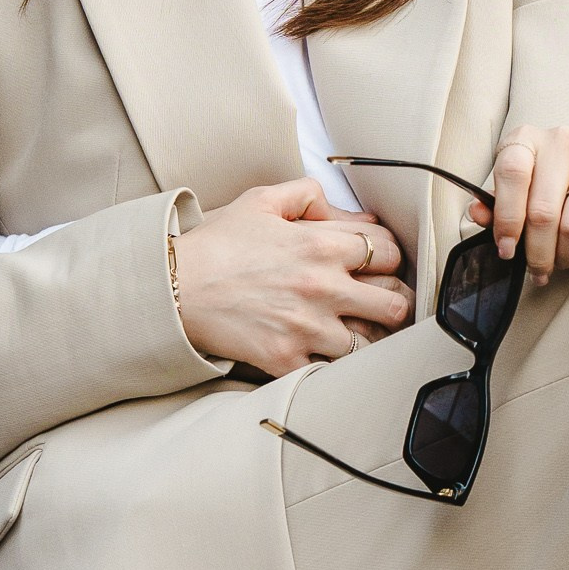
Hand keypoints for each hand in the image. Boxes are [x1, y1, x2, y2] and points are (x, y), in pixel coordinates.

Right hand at [171, 180, 411, 372]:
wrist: (173, 286)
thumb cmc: (217, 243)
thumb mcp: (262, 200)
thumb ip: (309, 196)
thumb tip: (351, 212)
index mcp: (323, 246)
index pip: (390, 252)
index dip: (390, 258)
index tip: (379, 266)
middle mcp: (324, 287)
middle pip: (395, 303)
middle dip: (395, 302)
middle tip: (385, 304)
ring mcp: (307, 327)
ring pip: (372, 344)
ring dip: (370, 339)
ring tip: (362, 334)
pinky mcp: (286, 359)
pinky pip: (331, 374)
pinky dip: (335, 368)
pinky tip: (329, 359)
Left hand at [474, 127, 568, 284]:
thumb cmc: (543, 182)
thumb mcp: (513, 188)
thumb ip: (494, 204)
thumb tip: (478, 213)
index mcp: (527, 139)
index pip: (512, 174)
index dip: (507, 219)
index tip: (507, 250)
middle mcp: (563, 142)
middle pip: (543, 211)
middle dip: (537, 253)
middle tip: (537, 270)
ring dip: (565, 257)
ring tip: (560, 263)